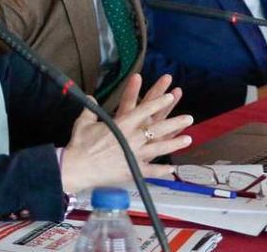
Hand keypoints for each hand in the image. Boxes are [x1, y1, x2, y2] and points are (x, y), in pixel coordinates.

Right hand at [60, 75, 192, 193]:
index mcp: (122, 124)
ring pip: (160, 148)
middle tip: (189, 117)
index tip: (169, 96)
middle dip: (175, 121)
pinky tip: (172, 169)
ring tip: (188, 139)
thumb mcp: (84, 122)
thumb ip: (90, 108)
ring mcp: (135, 155)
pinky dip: (162, 171)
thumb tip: (90, 97)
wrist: (78, 167)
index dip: (158, 102)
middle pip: (158, 127)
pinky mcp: (133, 170)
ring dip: (175, 143)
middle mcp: (133, 137)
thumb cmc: (80, 144)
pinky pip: (151, 171)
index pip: (144, 109)